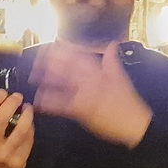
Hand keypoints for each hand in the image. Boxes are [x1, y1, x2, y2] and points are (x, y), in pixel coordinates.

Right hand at [0, 88, 34, 167]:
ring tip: (28, 107)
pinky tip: (29, 123)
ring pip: (20, 130)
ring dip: (27, 114)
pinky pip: (28, 141)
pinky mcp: (18, 163)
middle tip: (17, 96)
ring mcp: (5, 157)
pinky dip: (30, 128)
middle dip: (12, 102)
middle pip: (1, 118)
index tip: (2, 92)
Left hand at [31, 40, 151, 148]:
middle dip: (49, 61)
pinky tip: (38, 102)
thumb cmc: (128, 102)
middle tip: (36, 60)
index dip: (62, 49)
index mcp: (99, 70)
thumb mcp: (121, 76)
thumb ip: (112, 59)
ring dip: (46, 79)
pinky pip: (61, 105)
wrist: (134, 123)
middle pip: (65, 65)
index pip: (78, 54)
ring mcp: (85, 93)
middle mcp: (90, 78)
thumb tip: (111, 44)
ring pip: (61, 82)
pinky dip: (49, 103)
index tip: (50, 46)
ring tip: (32, 77)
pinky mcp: (81, 110)